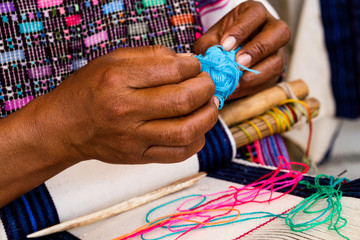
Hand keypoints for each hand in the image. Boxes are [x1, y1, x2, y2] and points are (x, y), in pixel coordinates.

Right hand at [38, 46, 217, 163]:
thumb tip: (187, 62)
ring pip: (186, 131)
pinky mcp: (138, 157)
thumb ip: (151, 56)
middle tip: (208, 84)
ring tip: (209, 105)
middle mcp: (126, 110)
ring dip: (208, 116)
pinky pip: (178, 154)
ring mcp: (133, 138)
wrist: (66, 126)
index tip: (195, 66)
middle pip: (183, 101)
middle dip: (206, 89)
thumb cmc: (89, 89)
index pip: (172, 71)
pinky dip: (196, 140)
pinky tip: (197, 128)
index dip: (193, 66)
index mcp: (119, 79)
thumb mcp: (113, 60)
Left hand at [194, 1, 289, 98]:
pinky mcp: (275, 70)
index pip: (255, 15)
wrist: (228, 59)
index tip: (225, 46)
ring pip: (277, 60)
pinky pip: (270, 79)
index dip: (241, 30)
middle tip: (238, 63)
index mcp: (254, 13)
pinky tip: (237, 89)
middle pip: (279, 33)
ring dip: (256, 73)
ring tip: (235, 82)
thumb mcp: (210, 40)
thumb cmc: (220, 43)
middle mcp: (272, 28)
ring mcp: (277, 50)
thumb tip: (211, 57)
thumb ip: (209, 46)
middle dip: (257, 50)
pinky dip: (252, 86)